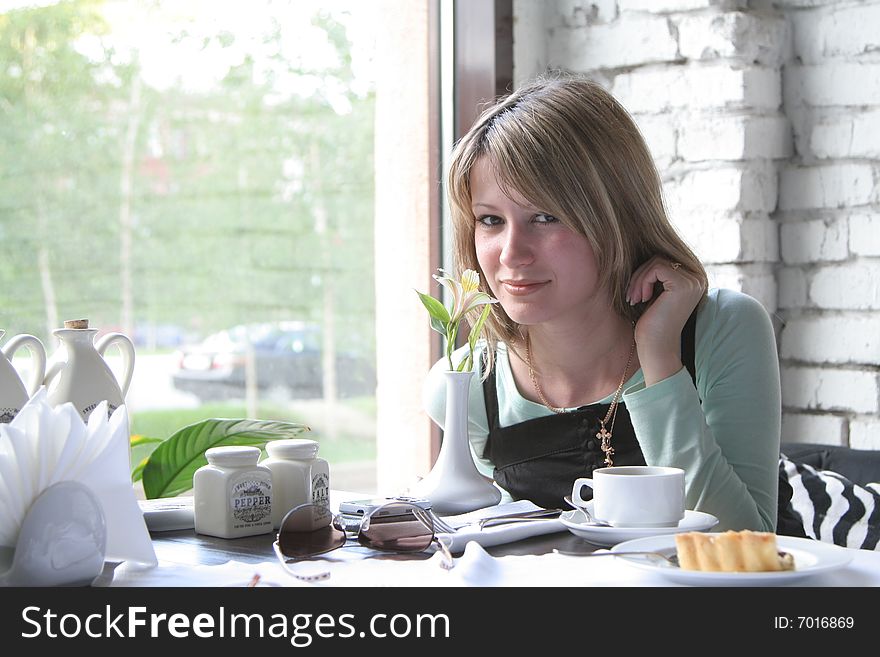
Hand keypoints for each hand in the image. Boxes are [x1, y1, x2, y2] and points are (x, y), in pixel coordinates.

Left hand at [626, 256, 704, 385]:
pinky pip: (656, 268)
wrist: (656, 348)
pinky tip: (641, 299)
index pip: (663, 261)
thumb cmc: (651, 324)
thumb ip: (655, 275)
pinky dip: (642, 281)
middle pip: (660, 259)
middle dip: (640, 276)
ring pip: (656, 262)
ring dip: (639, 279)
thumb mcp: (653, 293)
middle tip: (631, 297)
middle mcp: (697, 279)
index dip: (644, 274)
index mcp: (692, 280)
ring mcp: (693, 281)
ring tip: (634, 299)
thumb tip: (642, 250)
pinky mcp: (683, 285)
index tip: (635, 294)